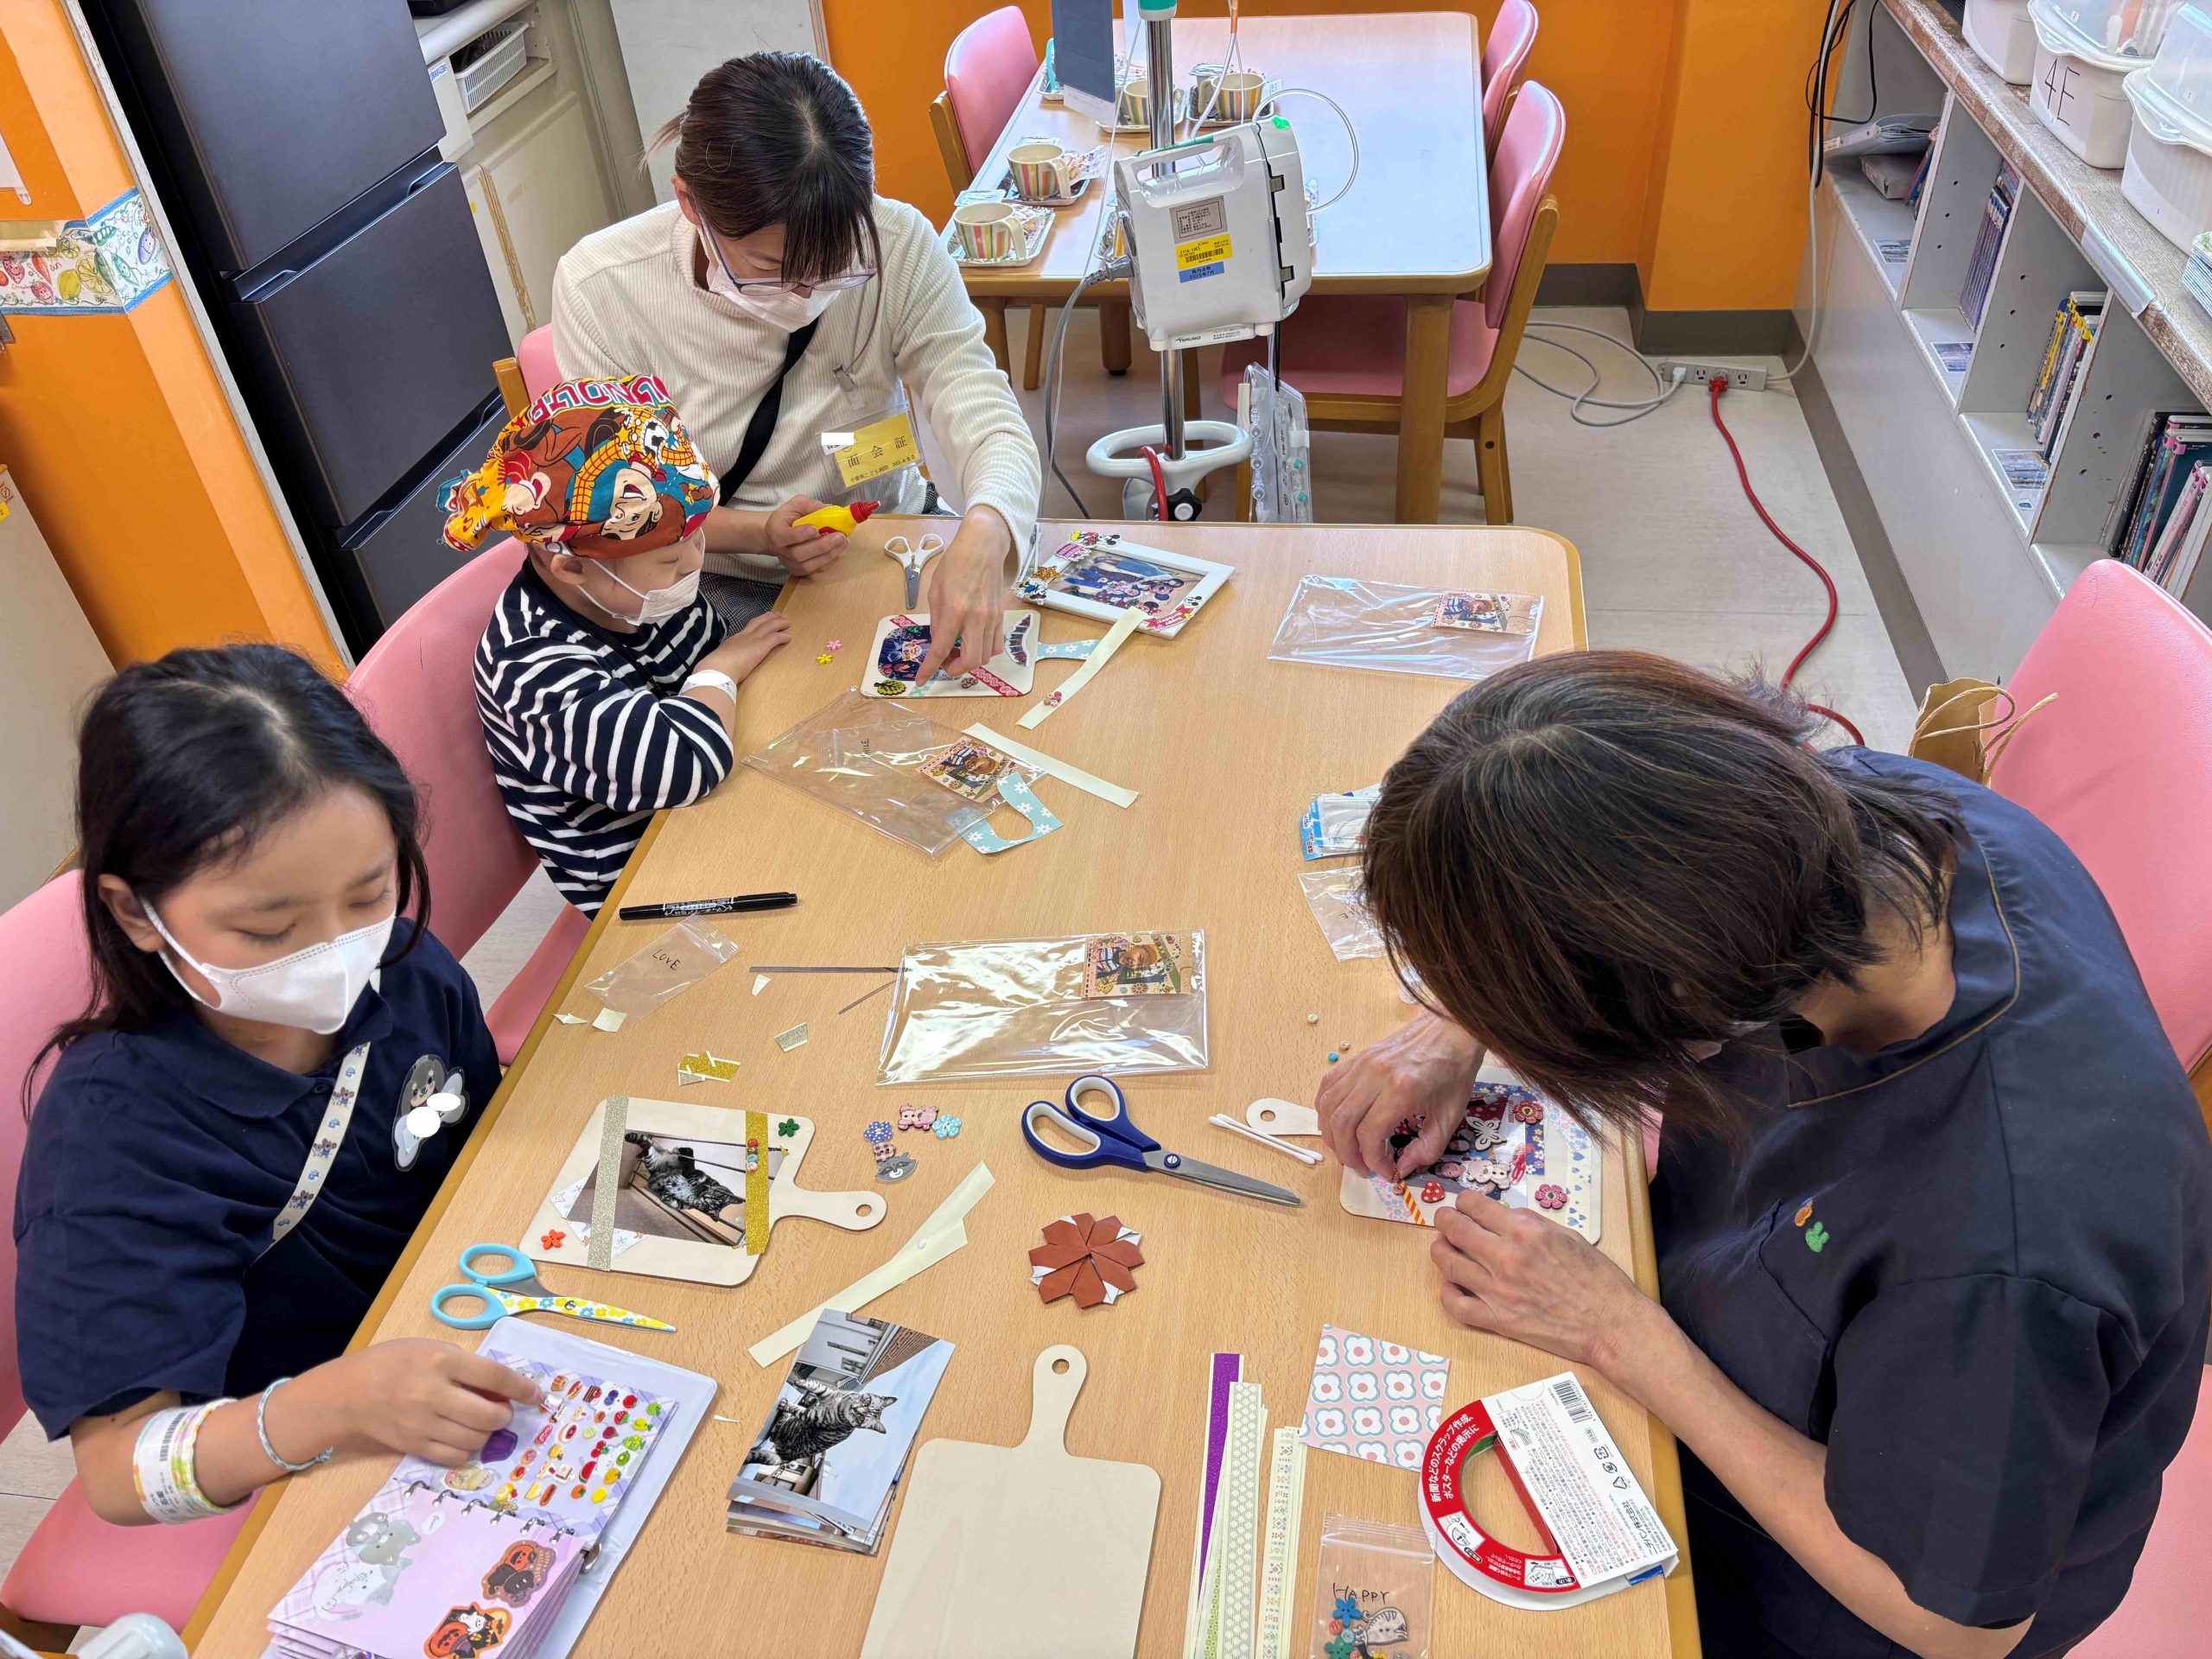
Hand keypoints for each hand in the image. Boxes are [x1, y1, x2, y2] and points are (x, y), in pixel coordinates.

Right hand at [333, 1339, 539, 1467]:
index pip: (494, 1377)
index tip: (537, 1395)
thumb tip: (501, 1387)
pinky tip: (465, 1437)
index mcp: (441, 1363)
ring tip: (483, 1422)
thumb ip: (465, 1365)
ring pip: (475, 1439)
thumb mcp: (431, 1349)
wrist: (348, 1393)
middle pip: (488, 1415)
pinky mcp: (414, 1446)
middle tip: (503, 1410)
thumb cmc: (393, 1362)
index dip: (522, 1388)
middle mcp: (433, 1395)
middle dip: (505, 1415)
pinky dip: (468, 1449)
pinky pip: (454, 1456)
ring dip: (488, 1433)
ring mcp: (423, 1424)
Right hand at [704, 611, 792, 681]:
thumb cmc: (717, 668)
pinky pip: (775, 638)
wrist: (718, 668)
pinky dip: (783, 636)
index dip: (757, 623)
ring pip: (769, 626)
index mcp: (734, 640)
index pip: (747, 629)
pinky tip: (788, 637)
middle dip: (769, 617)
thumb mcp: (720, 660)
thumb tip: (724, 666)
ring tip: (787, 622)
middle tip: (778, 614)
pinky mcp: (761, 646)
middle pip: (759, 622)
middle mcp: (744, 636)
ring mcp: (753, 639)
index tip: (763, 620)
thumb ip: (725, 660)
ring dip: (779, 623)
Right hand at [765, 496, 846, 577]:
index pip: (786, 536)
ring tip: (844, 542)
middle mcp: (781, 552)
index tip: (816, 528)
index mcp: (776, 532)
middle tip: (839, 536)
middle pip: (799, 554)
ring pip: (809, 565)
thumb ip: (811, 506)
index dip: (801, 534)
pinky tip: (840, 550)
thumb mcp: (796, 505)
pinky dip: (831, 560)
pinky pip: (817, 569)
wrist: (777, 535)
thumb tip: (830, 510)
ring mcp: (790, 564)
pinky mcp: (800, 571)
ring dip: (830, 554)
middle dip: (821, 546)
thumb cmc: (787, 518)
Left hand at [917, 512, 1010, 681]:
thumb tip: (938, 641)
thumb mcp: (935, 591)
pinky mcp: (1001, 617)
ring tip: (958, 651)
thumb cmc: (954, 564)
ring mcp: (991, 619)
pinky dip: (984, 651)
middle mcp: (975, 619)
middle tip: (945, 662)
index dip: (929, 669)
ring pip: (985, 657)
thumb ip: (936, 619)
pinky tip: (973, 642)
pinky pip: (996, 646)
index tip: (921, 680)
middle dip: (955, 669)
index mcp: (954, 611)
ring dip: (970, 661)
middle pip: (970, 661)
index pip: (941, 649)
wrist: (983, 548)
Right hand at [1318, 1011, 1482, 1177]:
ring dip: (1332, 1135)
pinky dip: (1326, 1110)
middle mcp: (1375, 1076)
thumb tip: (1402, 1168)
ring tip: (1347, 1151)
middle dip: (1348, 1154)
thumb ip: (1427, 1150)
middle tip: (1362, 1168)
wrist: (1450, 1029)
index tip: (1387, 1172)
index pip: (1370, 1135)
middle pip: (1342, 1123)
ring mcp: (1361, 1064)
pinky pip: (1328, 1086)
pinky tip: (1336, 1124)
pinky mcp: (1357, 1058)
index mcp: (1401, 1090)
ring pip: (1329, 1106)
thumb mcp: (1450, 1117)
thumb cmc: (1454, 1071)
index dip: (1374, 1161)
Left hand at [1431, 1195, 1660, 1370]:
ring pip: (1448, 1263)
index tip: (1463, 1204)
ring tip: (1442, 1247)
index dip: (1464, 1202)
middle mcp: (1505, 1257)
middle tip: (1443, 1219)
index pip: (1475, 1206)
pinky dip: (1447, 1292)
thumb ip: (1531, 1224)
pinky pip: (1457, 1305)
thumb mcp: (1567, 1235)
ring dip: (1441, 1250)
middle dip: (1444, 1219)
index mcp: (1525, 1231)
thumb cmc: (1598, 1279)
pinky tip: (1451, 1285)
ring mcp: (1497, 1290)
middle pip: (1455, 1230)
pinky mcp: (1497, 1320)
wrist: (1610, 1324)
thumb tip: (1504, 1218)